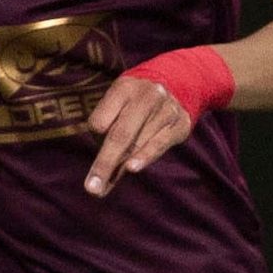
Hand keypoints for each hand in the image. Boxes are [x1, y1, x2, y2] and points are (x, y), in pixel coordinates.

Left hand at [82, 70, 199, 197]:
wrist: (176, 84)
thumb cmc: (134, 103)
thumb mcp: (117, 102)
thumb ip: (106, 129)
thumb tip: (98, 172)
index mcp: (124, 88)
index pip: (102, 119)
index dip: (96, 134)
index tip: (93, 144)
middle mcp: (147, 96)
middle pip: (121, 134)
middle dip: (104, 163)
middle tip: (91, 188)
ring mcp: (166, 110)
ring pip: (139, 142)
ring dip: (120, 166)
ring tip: (102, 187)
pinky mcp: (180, 124)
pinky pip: (160, 144)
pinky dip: (145, 157)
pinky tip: (132, 168)